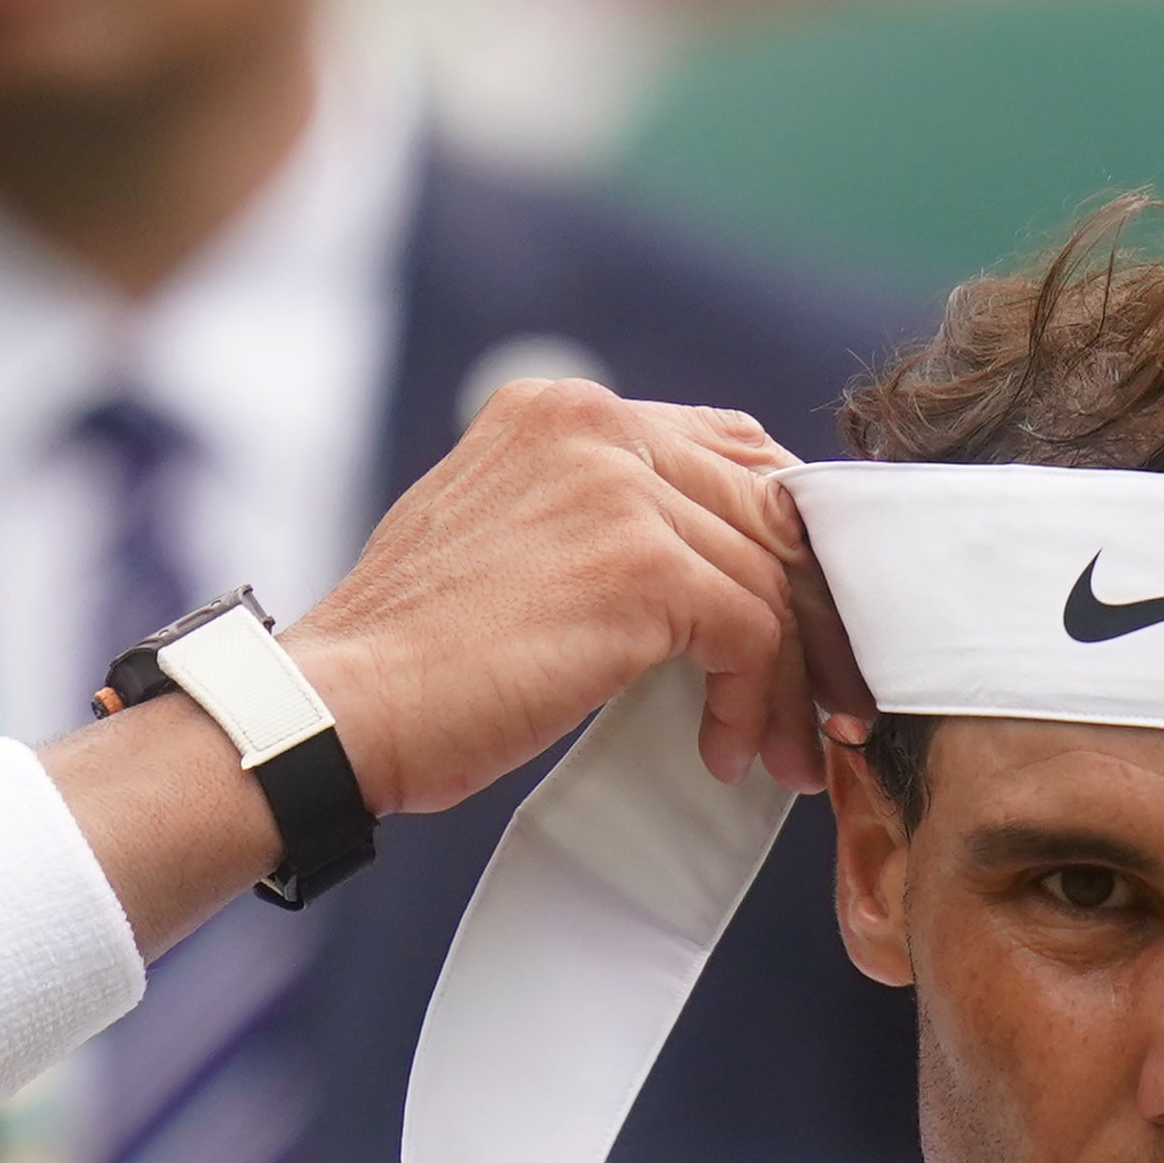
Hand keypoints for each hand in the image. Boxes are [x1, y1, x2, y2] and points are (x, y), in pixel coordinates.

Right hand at [286, 381, 868, 816]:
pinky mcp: (640, 565)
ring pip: (769, 579)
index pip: (728, 452)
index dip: (780, 546)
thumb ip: (601, 523)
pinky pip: (750, 632)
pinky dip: (755, 701)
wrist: (342, 711)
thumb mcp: (513, 547)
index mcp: (560, 410)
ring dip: (788, 679)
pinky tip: (726, 751)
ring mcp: (619, 487)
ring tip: (780, 750)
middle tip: (821, 703)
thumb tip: (720, 567)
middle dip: (807, 617)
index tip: (800, 631)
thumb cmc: (418, 660)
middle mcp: (593, 424)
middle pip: (766, 511)